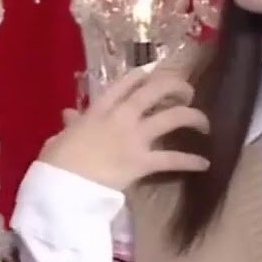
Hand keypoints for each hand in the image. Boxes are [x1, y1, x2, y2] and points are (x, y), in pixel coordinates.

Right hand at [38, 65, 210, 191]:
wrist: (62, 187)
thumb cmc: (56, 162)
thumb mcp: (60, 137)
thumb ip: (71, 124)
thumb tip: (69, 115)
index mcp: (100, 108)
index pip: (128, 81)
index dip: (145, 75)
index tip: (154, 75)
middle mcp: (122, 116)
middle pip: (157, 90)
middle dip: (177, 86)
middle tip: (187, 93)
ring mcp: (135, 137)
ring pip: (174, 117)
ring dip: (194, 117)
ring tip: (205, 124)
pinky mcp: (143, 162)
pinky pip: (173, 159)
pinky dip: (191, 161)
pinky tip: (205, 164)